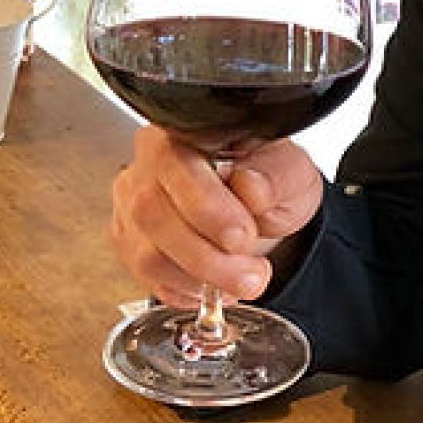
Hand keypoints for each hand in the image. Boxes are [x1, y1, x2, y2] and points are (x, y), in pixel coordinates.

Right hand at [110, 125, 322, 306]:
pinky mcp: (131, 244)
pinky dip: (188, 290)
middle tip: (251, 272)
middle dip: (207, 256)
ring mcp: (131, 208)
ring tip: (244, 281)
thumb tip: (250, 186)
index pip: (174, 165)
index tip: (243, 234)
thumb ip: (276, 174)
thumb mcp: (291, 169)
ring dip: (201, 280)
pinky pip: (147, 279)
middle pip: (152, 215)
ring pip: (146, 255)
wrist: (263, 207)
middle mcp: (147, 167)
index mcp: (183, 132)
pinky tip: (218, 286)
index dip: (207, 208)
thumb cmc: (270, 178)